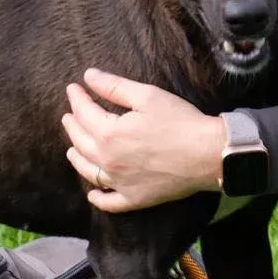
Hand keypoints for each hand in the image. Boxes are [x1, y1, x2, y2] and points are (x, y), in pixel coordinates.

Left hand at [61, 68, 227, 212]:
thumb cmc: (180, 121)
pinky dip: (98, 198)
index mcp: (109, 134)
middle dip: (72, 125)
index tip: (72, 88)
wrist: (208, 154)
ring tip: (71, 149)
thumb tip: (88, 76)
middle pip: (80, 142)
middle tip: (69, 115)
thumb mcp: (147, 96)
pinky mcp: (135, 199)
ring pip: (88, 171)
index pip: (84, 113)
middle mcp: (108, 161)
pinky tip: (93, 194)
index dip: (77, 98)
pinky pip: (110, 202)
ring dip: (76, 158)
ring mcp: (120, 183)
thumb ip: (114, 86)